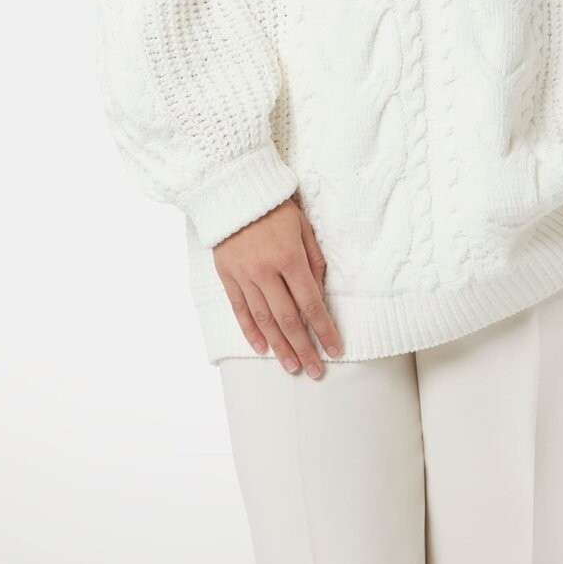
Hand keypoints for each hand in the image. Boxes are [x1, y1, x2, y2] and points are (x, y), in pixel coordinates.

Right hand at [213, 198, 343, 377]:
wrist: (234, 192)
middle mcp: (266, 271)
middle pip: (289, 319)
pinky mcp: (227, 276)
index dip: (324, 329)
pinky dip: (250, 332)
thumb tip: (319, 294)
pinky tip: (261, 349)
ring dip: (279, 347)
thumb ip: (314, 260)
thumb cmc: (276, 208)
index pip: (311, 303)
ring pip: (264, 320)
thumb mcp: (303, 227)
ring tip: (291, 367)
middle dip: (304, 347)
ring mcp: (244, 276)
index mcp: (290, 258)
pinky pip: (240, 310)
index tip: (334, 350)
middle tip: (315, 371)